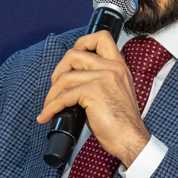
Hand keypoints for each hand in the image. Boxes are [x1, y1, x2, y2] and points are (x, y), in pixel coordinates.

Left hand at [36, 31, 151, 166]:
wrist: (130, 139)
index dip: (81, 43)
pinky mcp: (94, 92)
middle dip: (58, 71)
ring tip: (49, 107)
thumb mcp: (114, 93)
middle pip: (74, 54)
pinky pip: (63, 96)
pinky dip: (51, 107)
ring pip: (64, 77)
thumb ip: (98, 81)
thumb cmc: (122, 123)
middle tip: (56, 88)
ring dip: (52, 94)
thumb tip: (70, 83)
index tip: (71, 62)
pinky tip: (47, 116)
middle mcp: (112, 68)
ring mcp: (103, 78)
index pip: (101, 38)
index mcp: (118, 66)